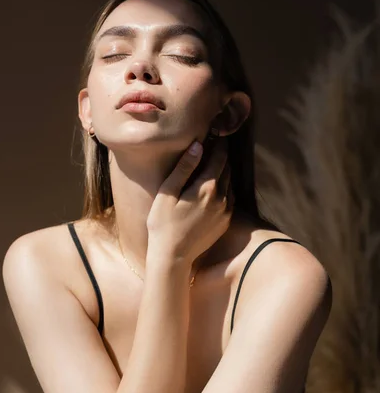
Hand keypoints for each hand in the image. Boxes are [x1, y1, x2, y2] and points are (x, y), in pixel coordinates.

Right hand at [146, 137, 233, 265]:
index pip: (219, 158)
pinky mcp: (225, 223)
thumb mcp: (168, 192)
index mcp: (207, 188)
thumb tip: (198, 145)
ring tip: (214, 164)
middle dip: (222, 157)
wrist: (173, 258)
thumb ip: (184, 168)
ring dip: (224, 172)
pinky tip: (215, 188)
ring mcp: (226, 212)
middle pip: (227, 170)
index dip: (219, 145)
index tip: (216, 134)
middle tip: (215, 145)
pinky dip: (225, 188)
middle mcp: (222, 198)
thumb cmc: (163, 224)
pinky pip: (230, 199)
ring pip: (230, 184)